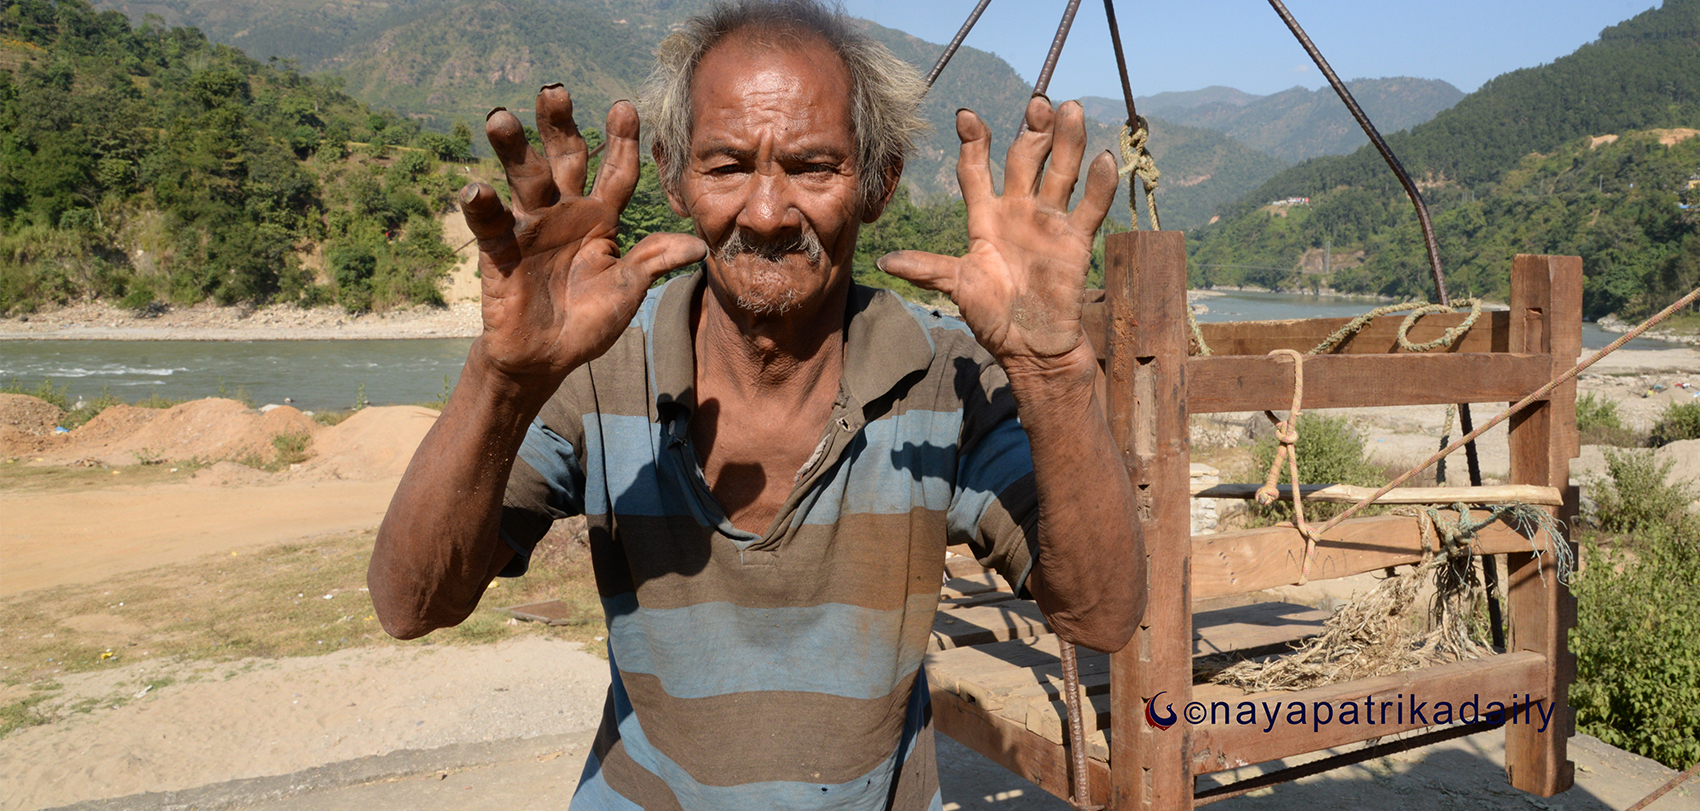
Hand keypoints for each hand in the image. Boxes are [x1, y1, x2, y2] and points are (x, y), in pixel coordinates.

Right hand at [463, 85, 706, 389]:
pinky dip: (480, 207)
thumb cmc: (589, 321)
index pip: (616, 172)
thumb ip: (654, 263)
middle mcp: (565, 212)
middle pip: (564, 160)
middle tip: (554, 89)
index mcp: (601, 218)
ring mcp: (530, 227)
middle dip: (559, 125)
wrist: (546, 358)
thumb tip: (698, 245)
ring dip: (512, 150)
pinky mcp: (500, 249)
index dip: (621, 141)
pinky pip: (489, 223)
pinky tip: (475, 189)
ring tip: (500, 118)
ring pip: (523, 179)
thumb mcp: (628, 292)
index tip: (626, 107)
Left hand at [878, 97, 1116, 374]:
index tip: (967, 116)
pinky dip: (1098, 185)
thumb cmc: (992, 317)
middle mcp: (1018, 210)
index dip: (974, 143)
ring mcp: (1049, 222)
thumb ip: (928, 270)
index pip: (977, 170)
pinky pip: (1090, 207)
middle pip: (1025, 160)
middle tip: (1037, 103)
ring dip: (1066, 141)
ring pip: (1060, 172)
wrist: (1031, 347)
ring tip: (1069, 110)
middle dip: (1030, 131)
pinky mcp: (1076, 240)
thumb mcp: (958, 288)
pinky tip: (1102, 160)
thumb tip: (886, 262)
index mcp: (985, 217)